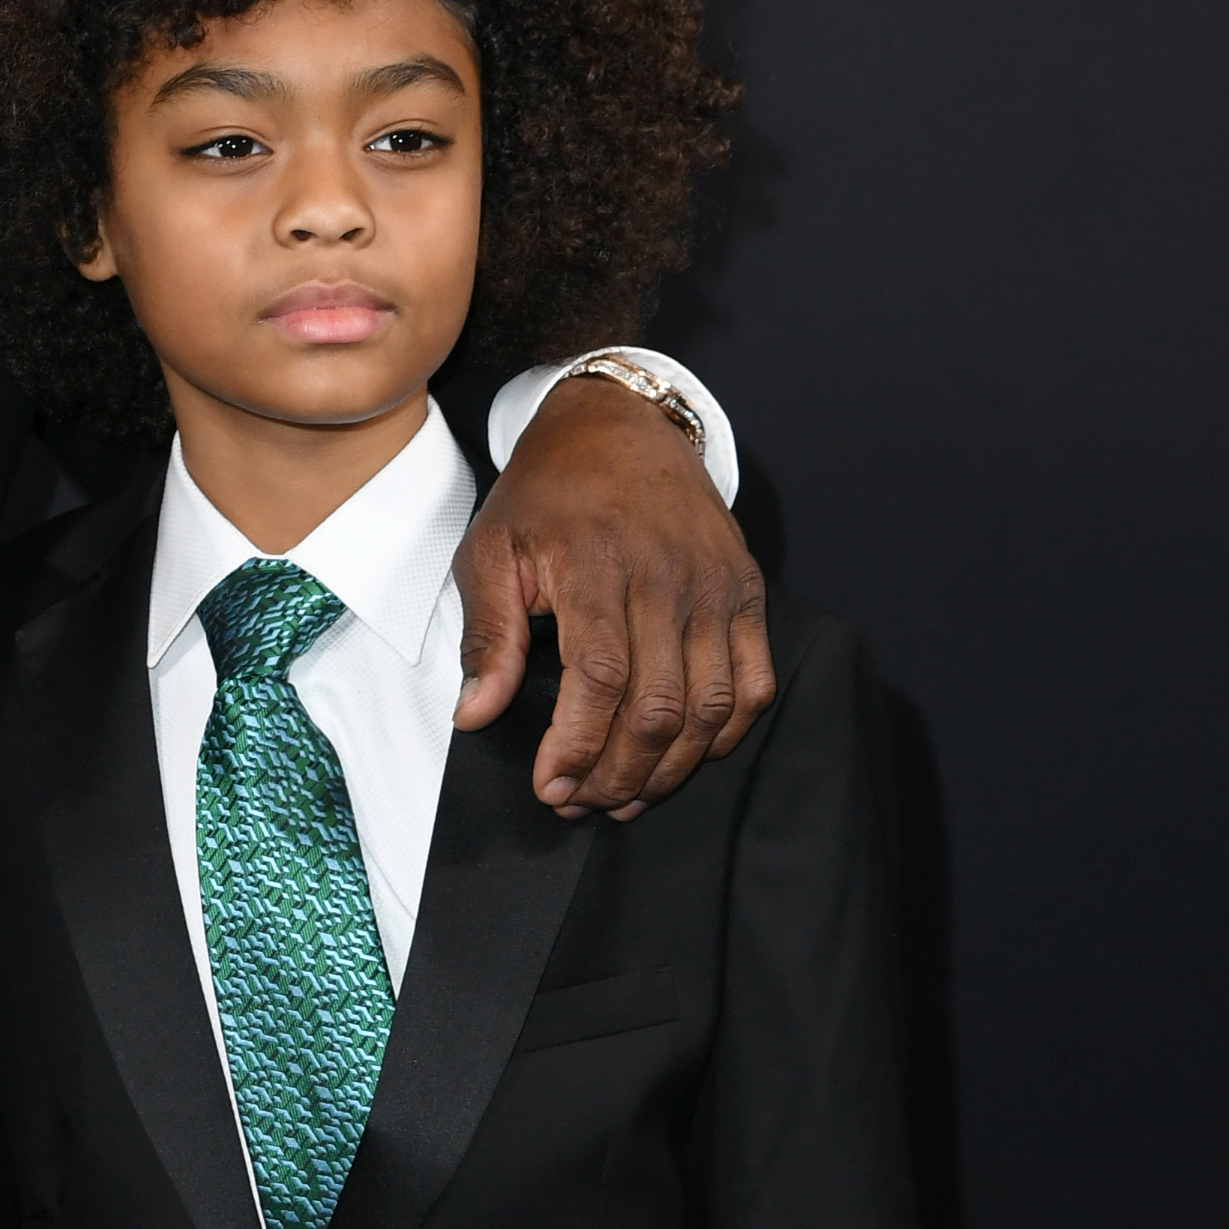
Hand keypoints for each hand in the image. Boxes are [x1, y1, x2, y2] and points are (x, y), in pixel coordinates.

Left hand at [453, 374, 772, 814]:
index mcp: (596, 564)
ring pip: (711, 706)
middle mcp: (667, 577)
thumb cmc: (545, 494)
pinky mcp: (746, 591)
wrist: (617, 426)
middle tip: (580, 801)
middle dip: (618, 773)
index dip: (578, 746)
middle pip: (659, 706)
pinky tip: (682, 757)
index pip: (599, 679)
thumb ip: (488, 637)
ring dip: (670, 768)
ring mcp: (715, 585)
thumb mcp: (491, 551)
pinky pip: (754, 682)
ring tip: (625, 795)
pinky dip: (724, 733)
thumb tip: (474, 716)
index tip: (550, 786)